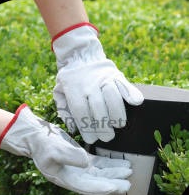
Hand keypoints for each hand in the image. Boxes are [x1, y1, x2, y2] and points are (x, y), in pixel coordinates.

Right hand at [0, 104, 131, 194]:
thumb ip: (70, 156)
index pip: (85, 186)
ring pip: (99, 172)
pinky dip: (108, 163)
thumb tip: (86, 162)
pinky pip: (98, 163)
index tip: (114, 187)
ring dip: (113, 172)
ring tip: (128, 170)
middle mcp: (73, 175)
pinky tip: (118, 162)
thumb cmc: (42, 144)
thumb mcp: (53, 150)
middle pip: (96, 182)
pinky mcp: (81, 158)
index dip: (100, 187)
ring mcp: (78, 167)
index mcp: (65, 178)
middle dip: (112, 182)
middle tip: (128, 183)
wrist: (38, 136)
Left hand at [52, 23, 143, 143]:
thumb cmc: (69, 78)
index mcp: (73, 89)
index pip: (81, 113)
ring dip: (118, 113)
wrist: (79, 55)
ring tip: (118, 125)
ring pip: (113, 96)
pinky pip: (125, 83)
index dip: (87, 129)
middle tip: (107, 137)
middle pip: (98, 108)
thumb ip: (63, 110)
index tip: (92, 139)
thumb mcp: (59, 91)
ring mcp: (103, 78)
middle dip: (103, 127)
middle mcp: (89, 84)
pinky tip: (135, 103)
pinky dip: (131, 93)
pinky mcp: (115, 73)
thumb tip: (73, 129)